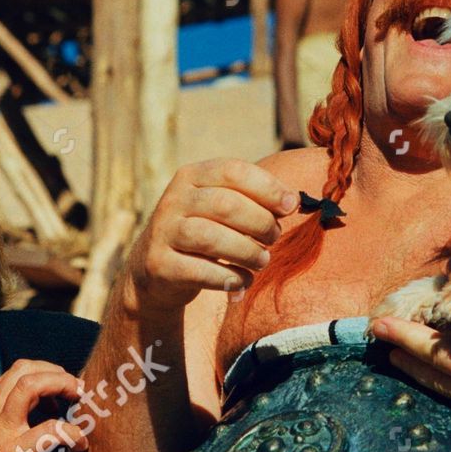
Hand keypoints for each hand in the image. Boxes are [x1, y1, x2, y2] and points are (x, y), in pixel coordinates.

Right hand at [0, 359, 86, 451]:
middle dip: (57, 372)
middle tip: (75, 390)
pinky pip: (50, 431)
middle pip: (25, 369)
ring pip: (32, 385)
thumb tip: (24, 423)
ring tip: (79, 401)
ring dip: (63, 384)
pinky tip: (80, 443)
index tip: (60, 391)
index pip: (16, 372)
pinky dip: (72, 432)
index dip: (44, 373)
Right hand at [127, 159, 297, 313]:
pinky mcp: (159, 264)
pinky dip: (229, 278)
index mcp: (192, 176)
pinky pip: (200, 271)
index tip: (291, 206)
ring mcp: (163, 231)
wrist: (158, 269)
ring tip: (262, 261)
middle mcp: (174, 199)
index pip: (234, 171)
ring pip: (211, 238)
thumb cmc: (206, 232)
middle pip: (226, 205)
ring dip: (247, 252)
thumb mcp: (223, 207)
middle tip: (274, 238)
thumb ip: (255, 200)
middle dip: (260, 223)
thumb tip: (292, 201)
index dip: (268, 187)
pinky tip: (243, 280)